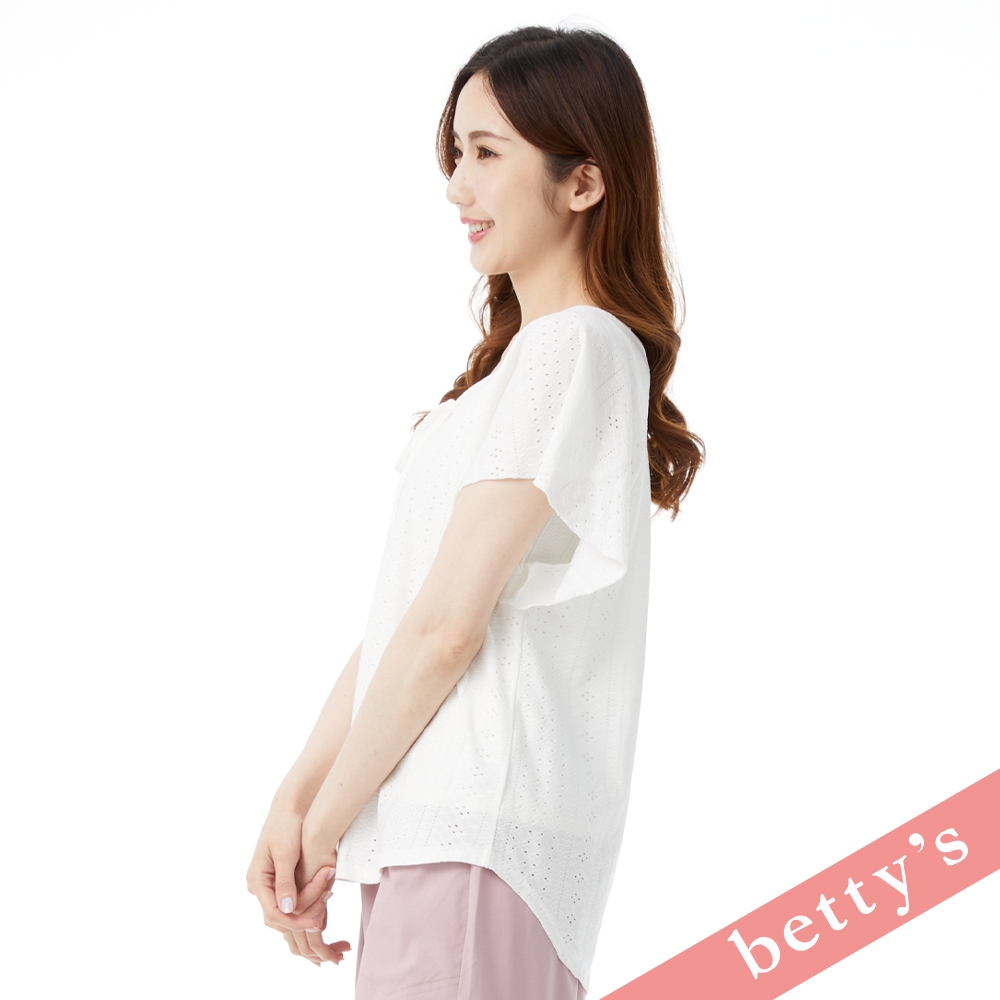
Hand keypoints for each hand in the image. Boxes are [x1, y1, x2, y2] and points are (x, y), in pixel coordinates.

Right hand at [245, 807, 350, 965]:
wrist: (290, 808)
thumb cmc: (286, 825)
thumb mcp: (286, 852)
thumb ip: (285, 881)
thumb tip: (287, 909)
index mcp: (257, 881)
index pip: (274, 914)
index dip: (296, 922)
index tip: (317, 922)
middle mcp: (261, 887)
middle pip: (281, 917)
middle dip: (304, 917)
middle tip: (326, 913)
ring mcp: (270, 886)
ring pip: (288, 912)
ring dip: (309, 909)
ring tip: (329, 897)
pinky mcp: (282, 882)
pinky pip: (294, 902)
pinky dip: (309, 903)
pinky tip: (325, 897)